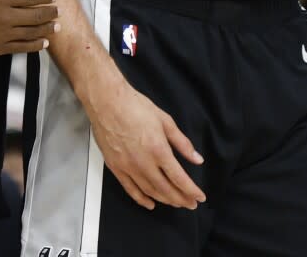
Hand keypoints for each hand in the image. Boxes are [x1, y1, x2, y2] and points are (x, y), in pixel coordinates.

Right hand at [0, 0, 58, 56]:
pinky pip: (20, 48)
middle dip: (49, 13)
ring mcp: (1, 35)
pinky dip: (34, 46)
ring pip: (31, 33)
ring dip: (46, 30)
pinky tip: (43, 43)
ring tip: (56, 28)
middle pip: (35, 16)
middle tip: (59, 11)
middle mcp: (4, 17)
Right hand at [83, 76, 205, 210]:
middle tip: (190, 204)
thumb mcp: (165, 121)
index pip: (179, 178)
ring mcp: (128, 167)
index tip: (199, 197)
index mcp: (159, 150)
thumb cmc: (135, 106)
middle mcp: (143, 163)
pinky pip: (130, 189)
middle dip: (181, 199)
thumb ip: (182, 143)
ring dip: (164, 200)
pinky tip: (150, 203)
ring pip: (149, 191)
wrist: (107, 102)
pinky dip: (141, 199)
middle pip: (166, 189)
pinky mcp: (115, 167)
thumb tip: (197, 159)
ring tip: (175, 203)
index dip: (191, 190)